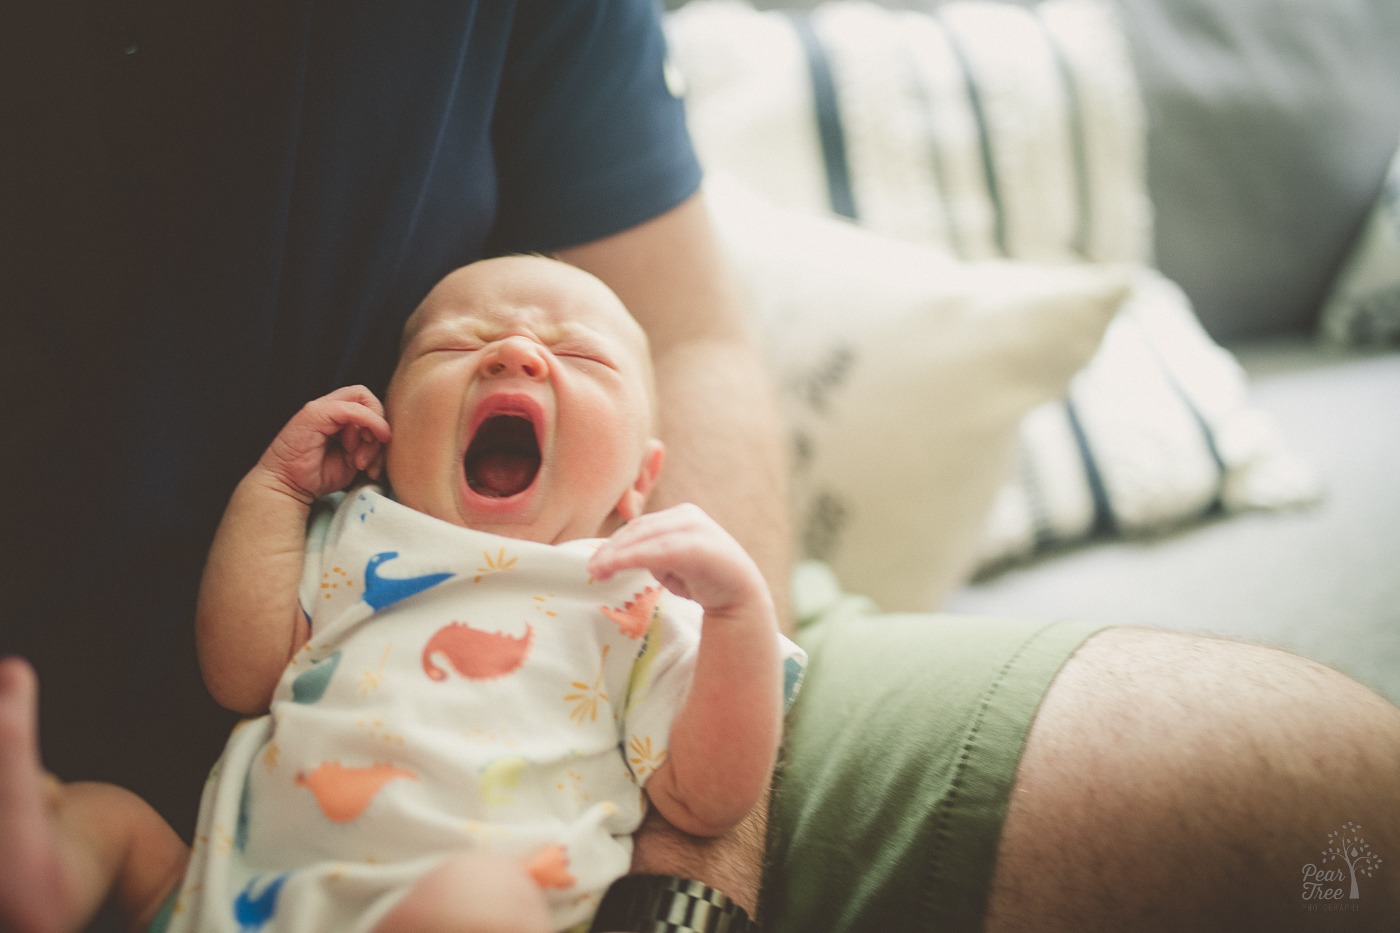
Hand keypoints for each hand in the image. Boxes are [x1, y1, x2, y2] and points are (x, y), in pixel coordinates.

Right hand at [256, 385, 390, 501]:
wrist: (288, 486)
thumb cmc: (318, 475)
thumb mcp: (354, 459)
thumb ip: (370, 444)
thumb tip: (388, 436)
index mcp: (339, 416)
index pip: (370, 404)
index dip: (381, 424)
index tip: (378, 453)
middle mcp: (331, 407)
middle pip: (369, 398)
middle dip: (380, 425)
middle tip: (370, 456)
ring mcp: (321, 407)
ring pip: (364, 400)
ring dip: (372, 434)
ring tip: (359, 461)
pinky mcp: (315, 413)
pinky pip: (353, 409)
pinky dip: (369, 423)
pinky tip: (364, 445)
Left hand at [587, 503, 770, 620]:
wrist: (739, 595)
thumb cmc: (703, 579)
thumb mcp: (671, 562)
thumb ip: (650, 553)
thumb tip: (615, 557)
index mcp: (679, 516)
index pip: (639, 526)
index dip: (614, 543)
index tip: (595, 562)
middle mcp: (687, 516)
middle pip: (638, 530)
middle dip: (611, 550)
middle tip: (591, 569)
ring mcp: (694, 528)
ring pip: (644, 538)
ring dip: (617, 555)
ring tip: (597, 572)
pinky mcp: (696, 546)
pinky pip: (657, 551)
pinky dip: (631, 558)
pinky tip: (614, 567)